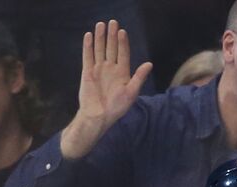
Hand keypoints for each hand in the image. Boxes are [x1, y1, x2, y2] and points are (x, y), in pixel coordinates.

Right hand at [60, 19, 152, 159]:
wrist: (98, 115)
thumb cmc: (117, 107)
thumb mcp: (131, 92)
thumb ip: (139, 77)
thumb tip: (149, 64)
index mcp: (122, 73)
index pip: (123, 53)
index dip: (123, 42)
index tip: (122, 31)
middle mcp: (110, 68)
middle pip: (111, 48)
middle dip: (112, 35)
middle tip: (113, 22)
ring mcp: (99, 69)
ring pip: (100, 49)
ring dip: (101, 37)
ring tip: (101, 24)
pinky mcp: (87, 71)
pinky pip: (88, 56)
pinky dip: (88, 46)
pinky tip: (89, 36)